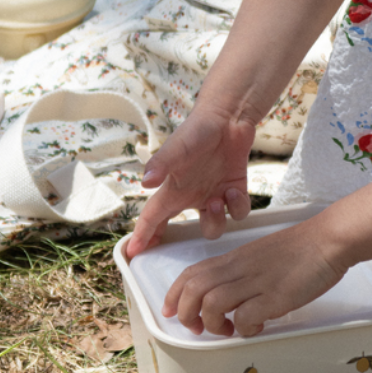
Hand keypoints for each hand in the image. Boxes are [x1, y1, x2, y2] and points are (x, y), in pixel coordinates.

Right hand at [126, 103, 255, 257]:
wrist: (227, 118)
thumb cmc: (197, 130)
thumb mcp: (176, 147)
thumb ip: (161, 164)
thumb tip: (145, 183)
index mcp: (173, 189)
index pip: (152, 217)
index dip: (142, 236)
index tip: (133, 254)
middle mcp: (192, 196)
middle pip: (179, 229)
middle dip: (176, 242)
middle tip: (175, 254)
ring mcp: (214, 195)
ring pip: (213, 227)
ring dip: (216, 220)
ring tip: (217, 200)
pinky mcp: (235, 191)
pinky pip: (238, 212)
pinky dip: (238, 206)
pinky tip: (233, 190)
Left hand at [162, 219, 345, 337]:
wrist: (328, 239)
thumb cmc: (299, 248)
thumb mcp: (259, 255)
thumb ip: (241, 273)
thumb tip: (229, 299)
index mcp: (234, 258)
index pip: (191, 273)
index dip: (174, 295)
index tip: (172, 312)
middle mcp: (240, 268)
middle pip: (194, 290)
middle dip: (186, 314)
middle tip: (199, 328)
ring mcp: (257, 282)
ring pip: (212, 304)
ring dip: (213, 325)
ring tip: (229, 330)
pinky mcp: (276, 296)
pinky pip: (245, 318)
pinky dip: (243, 329)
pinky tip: (256, 327)